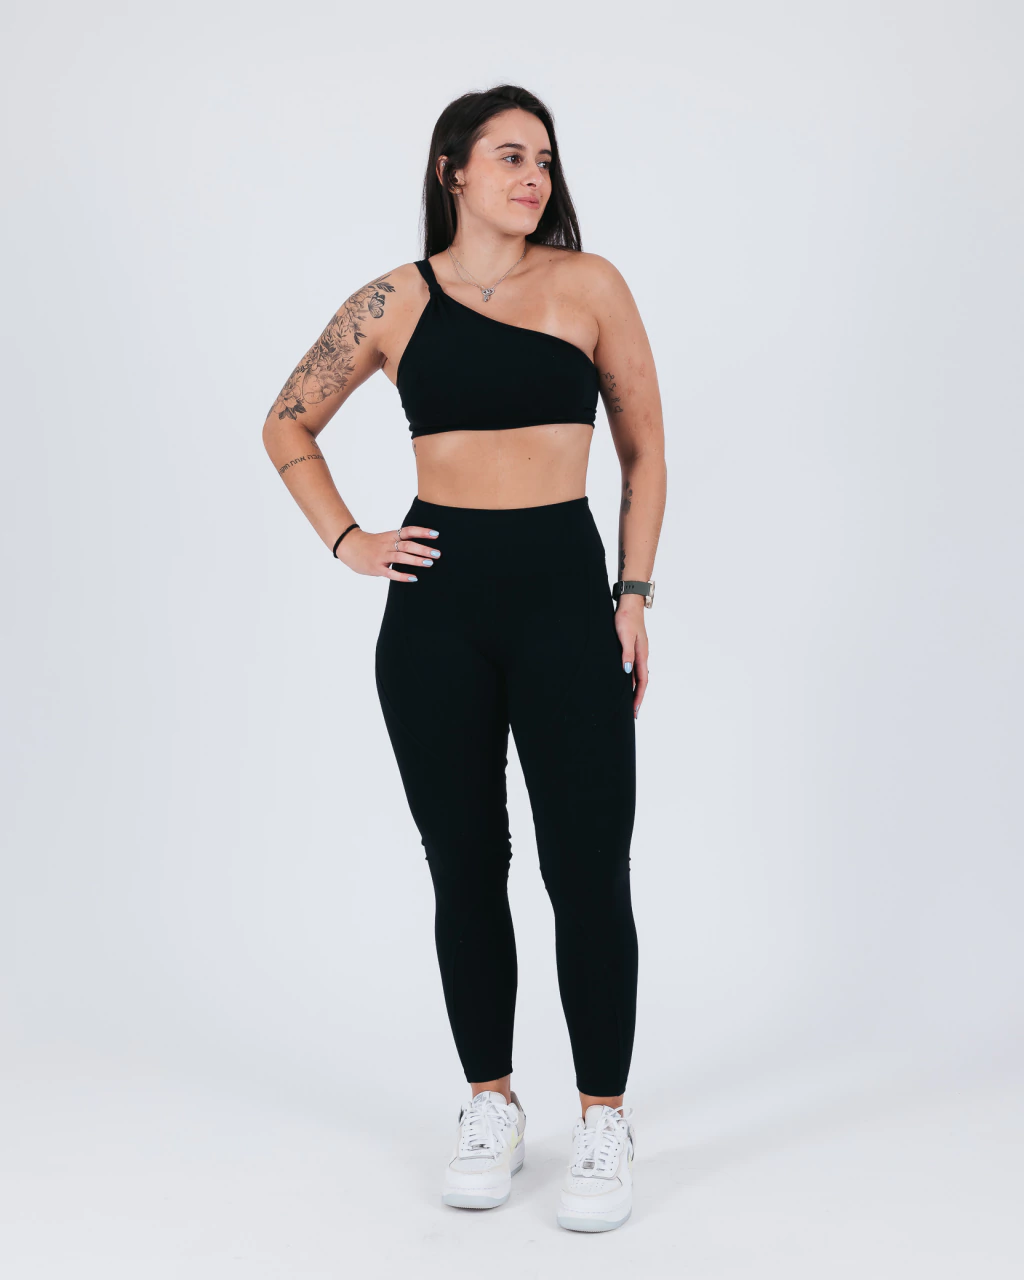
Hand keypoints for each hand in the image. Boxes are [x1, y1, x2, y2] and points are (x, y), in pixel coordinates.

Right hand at [335, 523, 440, 581]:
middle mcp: (387, 545)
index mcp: (391, 536)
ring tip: (429, 563)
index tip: (436, 534)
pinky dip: (403, 576)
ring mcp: (381, 556)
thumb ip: (400, 542)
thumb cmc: (370, 544)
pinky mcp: (376, 568)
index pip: (409, 531)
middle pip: (407, 545)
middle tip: (437, 553)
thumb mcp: (386, 538)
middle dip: (423, 549)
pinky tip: (413, 578)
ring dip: (416, 560)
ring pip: (400, 557)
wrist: (349, 546)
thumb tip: (420, 547)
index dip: (422, 532)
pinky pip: (391, 572)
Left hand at [614, 595, 648, 718]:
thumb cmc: (626, 618)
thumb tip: (627, 671)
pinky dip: (630, 678)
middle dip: (637, 697)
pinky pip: (633, 668)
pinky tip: (624, 682)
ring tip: (629, 701)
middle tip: (633, 712)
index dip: (638, 696)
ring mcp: (638, 652)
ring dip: (634, 689)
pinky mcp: (632, 647)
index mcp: (642, 654)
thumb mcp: (625, 636)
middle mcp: (642, 655)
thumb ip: (626, 653)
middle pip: (641, 681)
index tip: (635, 710)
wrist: (629, 603)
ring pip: (637, 675)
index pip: (642, 681)